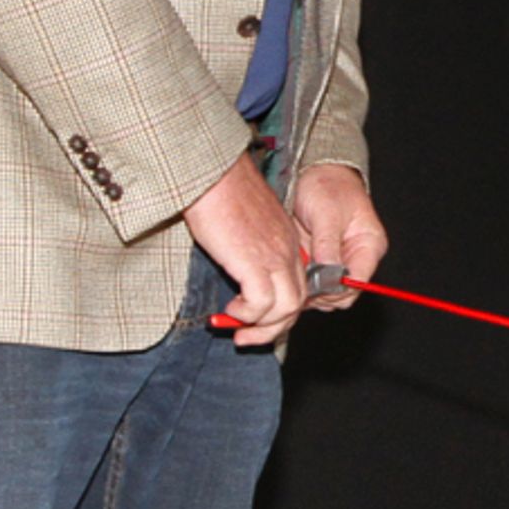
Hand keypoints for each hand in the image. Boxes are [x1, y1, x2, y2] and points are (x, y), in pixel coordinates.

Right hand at [185, 152, 306, 345]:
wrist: (211, 171)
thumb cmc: (219, 191)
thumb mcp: (243, 223)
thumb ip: (248, 245)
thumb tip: (235, 267)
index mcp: (285, 241)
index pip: (297, 286)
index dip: (281, 310)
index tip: (257, 322)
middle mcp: (286, 250)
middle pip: (296, 303)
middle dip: (273, 328)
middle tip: (246, 338)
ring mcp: (274, 256)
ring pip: (286, 308)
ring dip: (261, 327)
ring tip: (235, 328)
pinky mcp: (255, 261)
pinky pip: (263, 304)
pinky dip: (247, 315)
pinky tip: (229, 311)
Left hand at [290, 164, 386, 309]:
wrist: (314, 172)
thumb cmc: (328, 186)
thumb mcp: (328, 213)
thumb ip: (328, 244)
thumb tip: (328, 274)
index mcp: (369, 246)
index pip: (358, 282)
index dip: (335, 287)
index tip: (313, 282)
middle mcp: (356, 259)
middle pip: (342, 293)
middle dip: (320, 291)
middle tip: (297, 280)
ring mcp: (337, 262)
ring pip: (325, 293)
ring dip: (308, 289)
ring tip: (291, 274)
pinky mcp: (319, 263)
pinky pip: (311, 284)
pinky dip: (300, 283)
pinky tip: (289, 272)